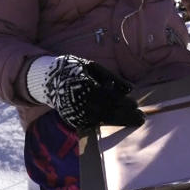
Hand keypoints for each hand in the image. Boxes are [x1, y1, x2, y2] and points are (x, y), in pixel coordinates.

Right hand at [26, 55, 144, 130]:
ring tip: (134, 121)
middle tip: (141, 119)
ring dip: (120, 121)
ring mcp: (75, 113)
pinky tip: (120, 121)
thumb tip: (130, 89)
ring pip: (102, 120)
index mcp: (84, 86)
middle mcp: (79, 102)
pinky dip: (108, 123)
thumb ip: (112, 78)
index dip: (123, 103)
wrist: (48, 80)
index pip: (108, 98)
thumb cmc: (74, 69)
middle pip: (108, 112)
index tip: (136, 105)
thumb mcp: (93, 67)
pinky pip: (94, 123)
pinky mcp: (73, 120)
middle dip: (126, 116)